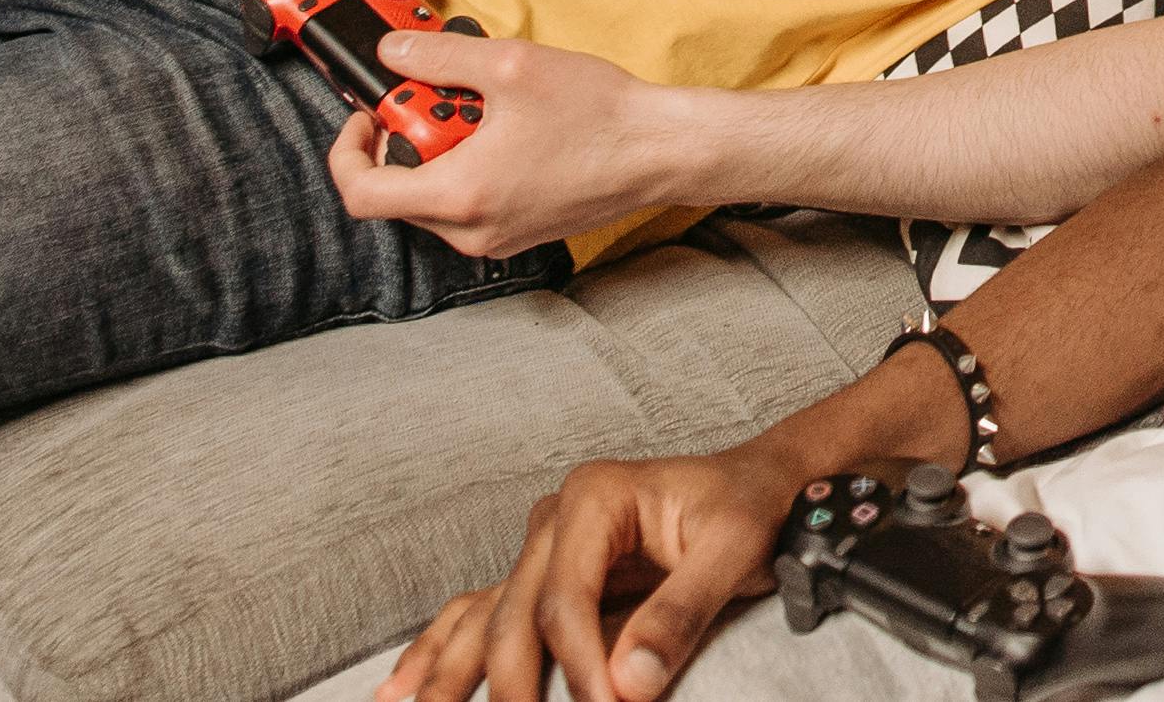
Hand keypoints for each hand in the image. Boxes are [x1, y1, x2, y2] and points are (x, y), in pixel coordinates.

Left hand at [325, 33, 687, 260]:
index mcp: (459, 195)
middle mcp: (471, 230)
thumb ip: (439, 58)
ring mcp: (496, 237)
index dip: (347, 150)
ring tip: (480, 110)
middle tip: (438, 96)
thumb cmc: (599, 116)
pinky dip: (467, 168)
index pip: (361, 194)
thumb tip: (392, 53)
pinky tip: (504, 132)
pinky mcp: (517, 233)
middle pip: (397, 192)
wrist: (660, 149)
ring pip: (432, 198)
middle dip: (404, 137)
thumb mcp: (511, 65)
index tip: (366, 113)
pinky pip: (466, 205)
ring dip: (438, 151)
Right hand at [376, 451, 796, 701]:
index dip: (579, 664)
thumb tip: (631, 681)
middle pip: (515, 615)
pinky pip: (484, 615)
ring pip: (484, 618)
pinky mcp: (547, 576)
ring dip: (447, 675)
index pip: (565, 599)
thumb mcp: (733, 547)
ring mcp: (545, 548)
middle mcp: (555, 519)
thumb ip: (682, 610)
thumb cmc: (749, 505)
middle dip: (511, 687)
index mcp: (595, 497)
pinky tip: (404, 688)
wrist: (760, 483)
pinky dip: (445, 652)